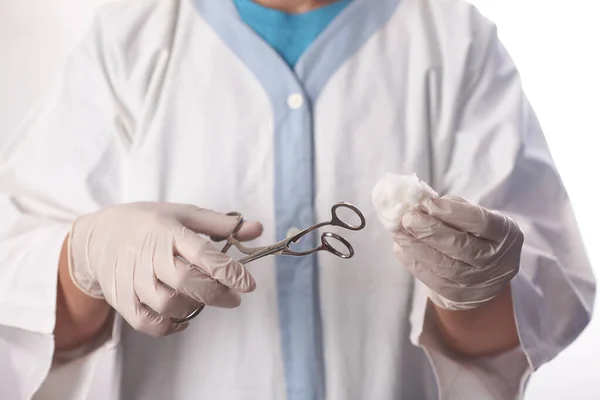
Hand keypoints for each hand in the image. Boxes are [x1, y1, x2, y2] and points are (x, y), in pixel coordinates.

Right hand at [67, 202, 262, 336]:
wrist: (99, 236)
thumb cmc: (150, 223)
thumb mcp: (185, 214)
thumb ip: (222, 224)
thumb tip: (257, 229)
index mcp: (169, 231)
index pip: (203, 254)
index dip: (229, 272)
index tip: (248, 284)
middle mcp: (150, 256)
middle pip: (187, 282)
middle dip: (216, 293)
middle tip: (234, 298)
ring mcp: (133, 279)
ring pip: (168, 304)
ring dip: (193, 307)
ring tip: (204, 300)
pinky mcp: (122, 299)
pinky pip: (147, 322)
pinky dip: (169, 327)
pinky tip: (183, 317)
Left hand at [392, 195, 523, 309]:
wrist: (485, 273)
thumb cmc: (476, 234)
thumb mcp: (476, 216)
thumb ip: (452, 207)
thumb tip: (421, 203)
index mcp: (505, 233)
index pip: (480, 222)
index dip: (452, 212)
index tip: (427, 202)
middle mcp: (496, 260)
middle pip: (460, 246)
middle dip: (430, 231)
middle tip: (407, 218)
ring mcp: (478, 281)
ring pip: (445, 265)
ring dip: (416, 247)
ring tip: (398, 232)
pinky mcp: (458, 295)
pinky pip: (433, 280)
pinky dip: (414, 263)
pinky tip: (401, 248)